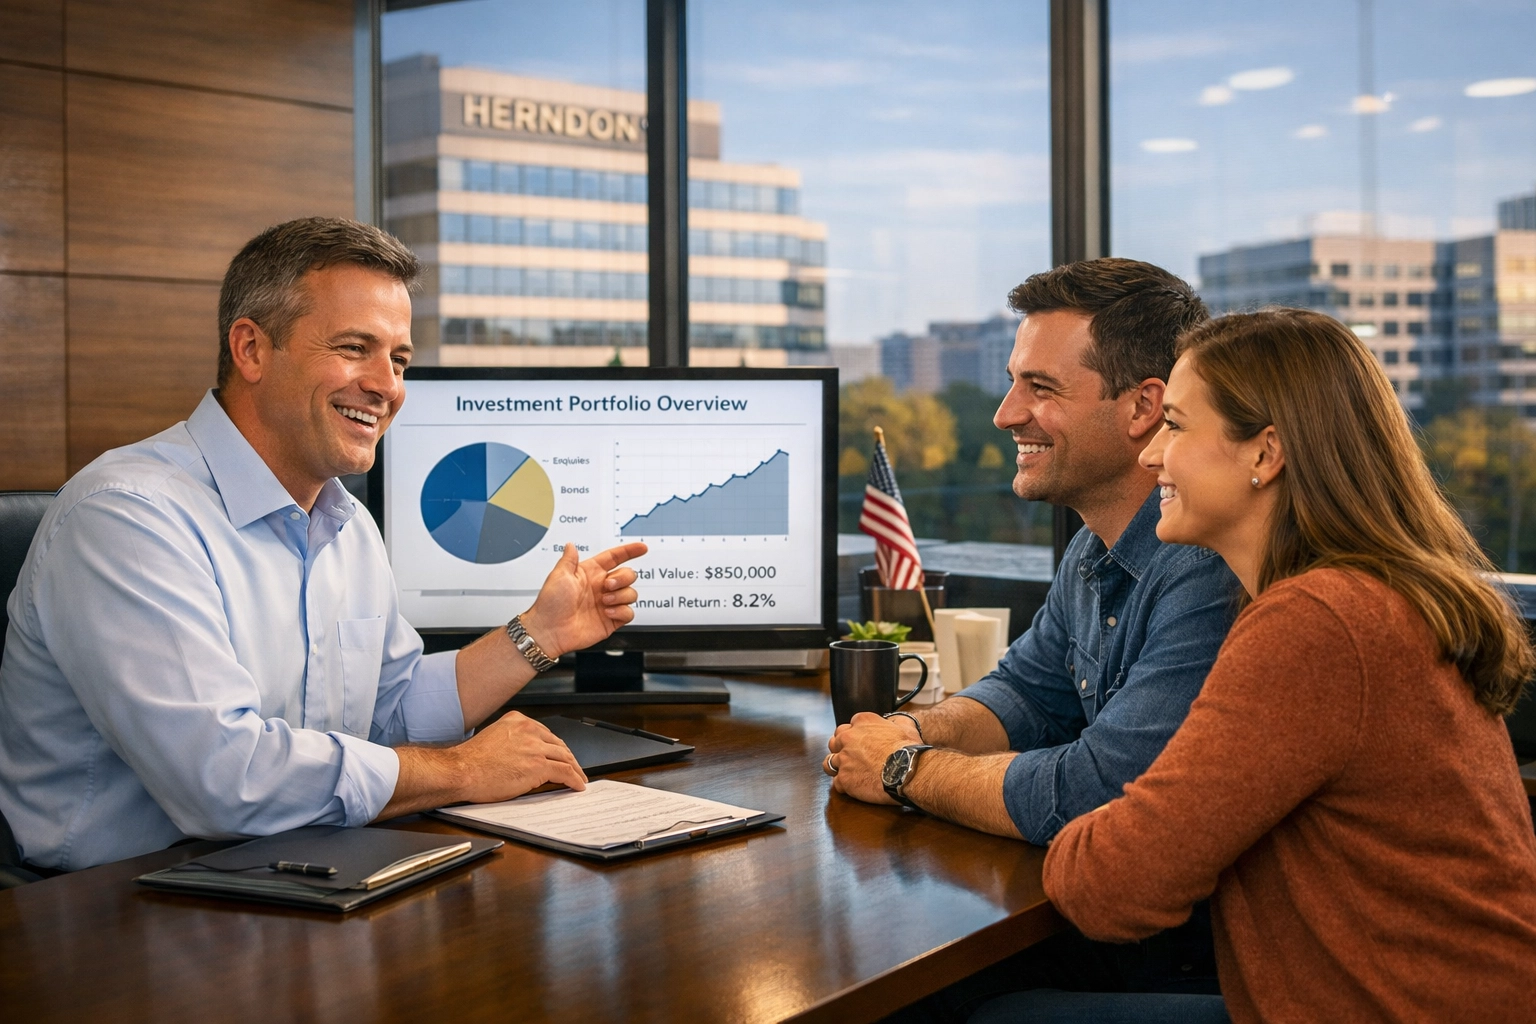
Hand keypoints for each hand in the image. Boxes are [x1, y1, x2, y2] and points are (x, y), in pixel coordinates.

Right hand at [454, 711, 587, 802]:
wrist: (462, 770)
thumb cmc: (471, 760)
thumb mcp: (494, 737)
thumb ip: (512, 741)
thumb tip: (524, 755)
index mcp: (518, 721)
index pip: (546, 733)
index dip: (557, 747)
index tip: (562, 754)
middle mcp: (529, 730)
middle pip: (558, 744)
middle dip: (569, 758)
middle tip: (575, 768)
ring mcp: (535, 748)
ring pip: (565, 757)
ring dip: (576, 769)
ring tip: (580, 778)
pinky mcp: (538, 766)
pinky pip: (564, 772)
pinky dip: (574, 779)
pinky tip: (578, 785)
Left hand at [519, 542, 646, 657]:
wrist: (550, 631)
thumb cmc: (551, 604)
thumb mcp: (559, 575)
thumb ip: (569, 559)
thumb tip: (570, 545)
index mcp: (590, 574)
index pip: (614, 558)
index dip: (629, 551)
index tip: (641, 548)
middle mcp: (601, 588)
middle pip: (628, 575)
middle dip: (623, 578)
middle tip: (608, 586)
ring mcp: (608, 604)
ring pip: (631, 593)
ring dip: (621, 595)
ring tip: (605, 602)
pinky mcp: (611, 620)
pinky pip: (629, 613)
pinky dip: (621, 611)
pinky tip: (607, 612)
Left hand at [825, 712, 914, 804]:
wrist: (907, 771)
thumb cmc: (908, 750)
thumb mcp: (905, 727)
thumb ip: (896, 722)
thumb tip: (896, 722)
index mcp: (862, 722)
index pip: (849, 726)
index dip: (855, 736)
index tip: (861, 743)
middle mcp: (848, 738)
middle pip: (835, 742)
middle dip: (841, 749)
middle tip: (852, 758)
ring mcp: (844, 759)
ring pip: (829, 762)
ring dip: (837, 767)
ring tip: (847, 772)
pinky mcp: (844, 779)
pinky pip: (837, 783)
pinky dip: (845, 785)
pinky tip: (855, 787)